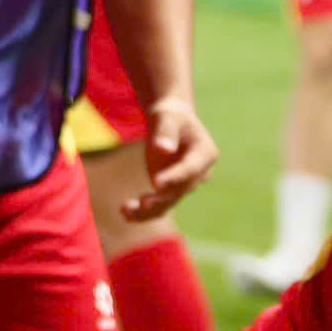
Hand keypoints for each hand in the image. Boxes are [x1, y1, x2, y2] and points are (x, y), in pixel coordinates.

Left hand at [125, 99, 218, 219]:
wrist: (170, 121)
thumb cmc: (170, 116)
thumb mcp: (167, 117)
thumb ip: (166, 131)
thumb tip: (163, 149)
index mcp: (205, 152)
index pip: (190, 168)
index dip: (174, 177)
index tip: (156, 183)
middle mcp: (199, 173)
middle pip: (180, 190)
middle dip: (161, 198)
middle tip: (143, 204)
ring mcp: (184, 184)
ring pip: (168, 202)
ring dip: (148, 211)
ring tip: (126, 212)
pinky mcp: (170, 190)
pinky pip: (159, 205)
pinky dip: (143, 212)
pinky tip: (126, 214)